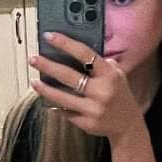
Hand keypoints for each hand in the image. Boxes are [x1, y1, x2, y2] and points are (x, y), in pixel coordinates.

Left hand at [29, 32, 143, 141]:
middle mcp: (101, 91)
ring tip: (34, 82)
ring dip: (45, 89)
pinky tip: (47, 100)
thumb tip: (78, 51)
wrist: (128, 125)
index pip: (84, 54)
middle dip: (47, 66)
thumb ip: (102, 63)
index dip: (65, 43)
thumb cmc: (119, 96)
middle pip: (68, 76)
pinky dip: (56, 106)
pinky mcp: (86, 123)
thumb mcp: (118, 75)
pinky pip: (66, 112)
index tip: (49, 36)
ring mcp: (93, 109)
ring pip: (62, 97)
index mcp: (109, 75)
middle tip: (33, 59)